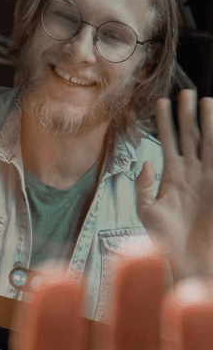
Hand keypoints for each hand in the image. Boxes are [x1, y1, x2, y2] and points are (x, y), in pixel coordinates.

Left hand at [136, 90, 212, 279]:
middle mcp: (190, 172)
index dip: (164, 122)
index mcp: (171, 176)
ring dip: (206, 122)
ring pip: (206, 142)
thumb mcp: (147, 210)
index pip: (168, 142)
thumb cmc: (164, 238)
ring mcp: (207, 177)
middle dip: (186, 114)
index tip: (161, 101)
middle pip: (188, 136)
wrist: (188, 257)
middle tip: (184, 91)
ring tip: (203, 101)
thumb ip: (143, 186)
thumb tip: (145, 162)